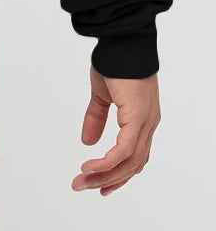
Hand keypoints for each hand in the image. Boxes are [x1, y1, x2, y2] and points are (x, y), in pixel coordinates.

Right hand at [72, 67, 160, 195]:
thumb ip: (96, 118)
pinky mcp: (137, 118)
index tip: (100, 186)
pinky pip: (124, 150)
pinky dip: (107, 162)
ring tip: (81, 180)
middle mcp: (148, 124)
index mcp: (142, 119)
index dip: (118, 174)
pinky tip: (90, 167)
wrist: (122, 43)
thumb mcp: (102, 95)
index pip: (135, 156)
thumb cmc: (115, 63)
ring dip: (104, 175)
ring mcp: (145, 122)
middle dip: (107, 180)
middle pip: (132, 164)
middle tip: (84, 187)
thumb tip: (87, 141)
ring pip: (128, 162)